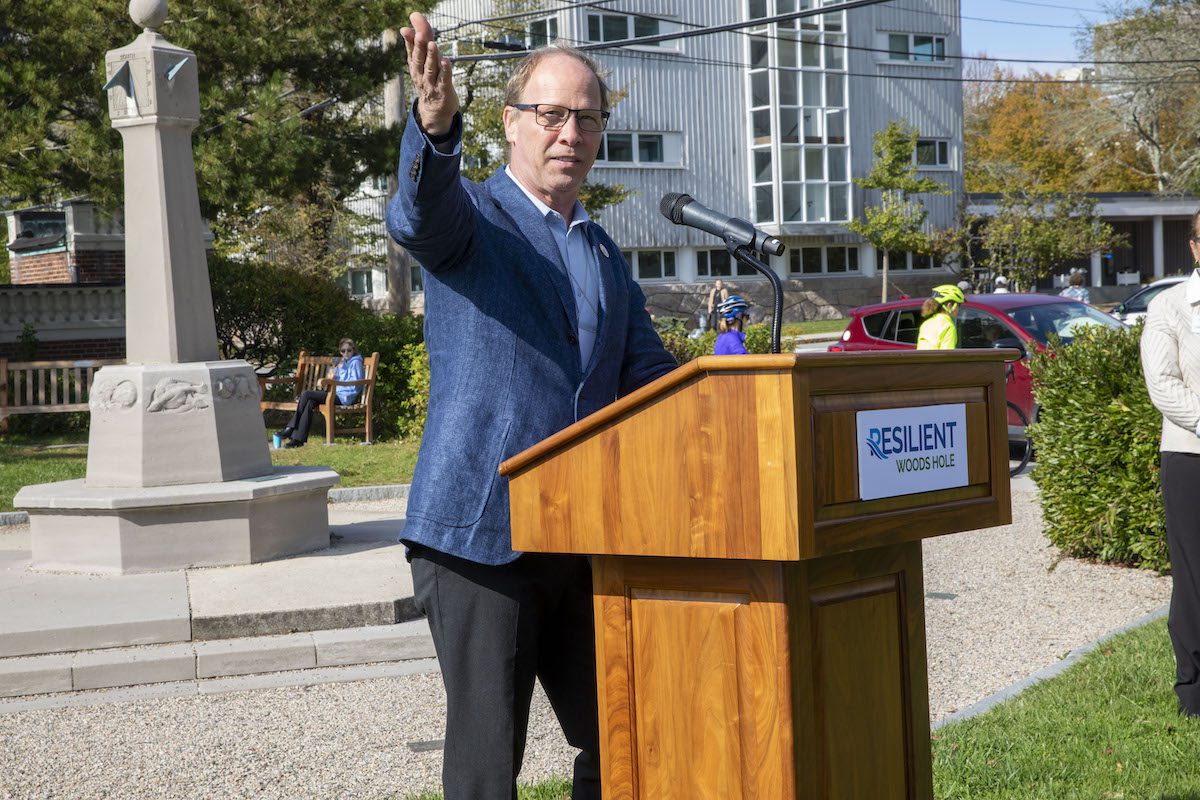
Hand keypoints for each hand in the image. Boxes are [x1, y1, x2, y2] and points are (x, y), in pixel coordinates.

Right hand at [400, 12, 458, 135]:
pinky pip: (444, 80)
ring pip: (431, 69)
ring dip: (432, 56)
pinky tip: (446, 61)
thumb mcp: (423, 62)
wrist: (434, 111)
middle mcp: (421, 75)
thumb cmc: (429, 82)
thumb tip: (410, 22)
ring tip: (433, 44)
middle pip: (419, 59)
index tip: (406, 29)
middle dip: (419, 46)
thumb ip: (419, 42)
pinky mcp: (444, 90)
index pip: (412, 52)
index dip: (409, 41)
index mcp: (415, 67)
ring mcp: (432, 83)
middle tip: (419, 34)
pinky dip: (445, 70)